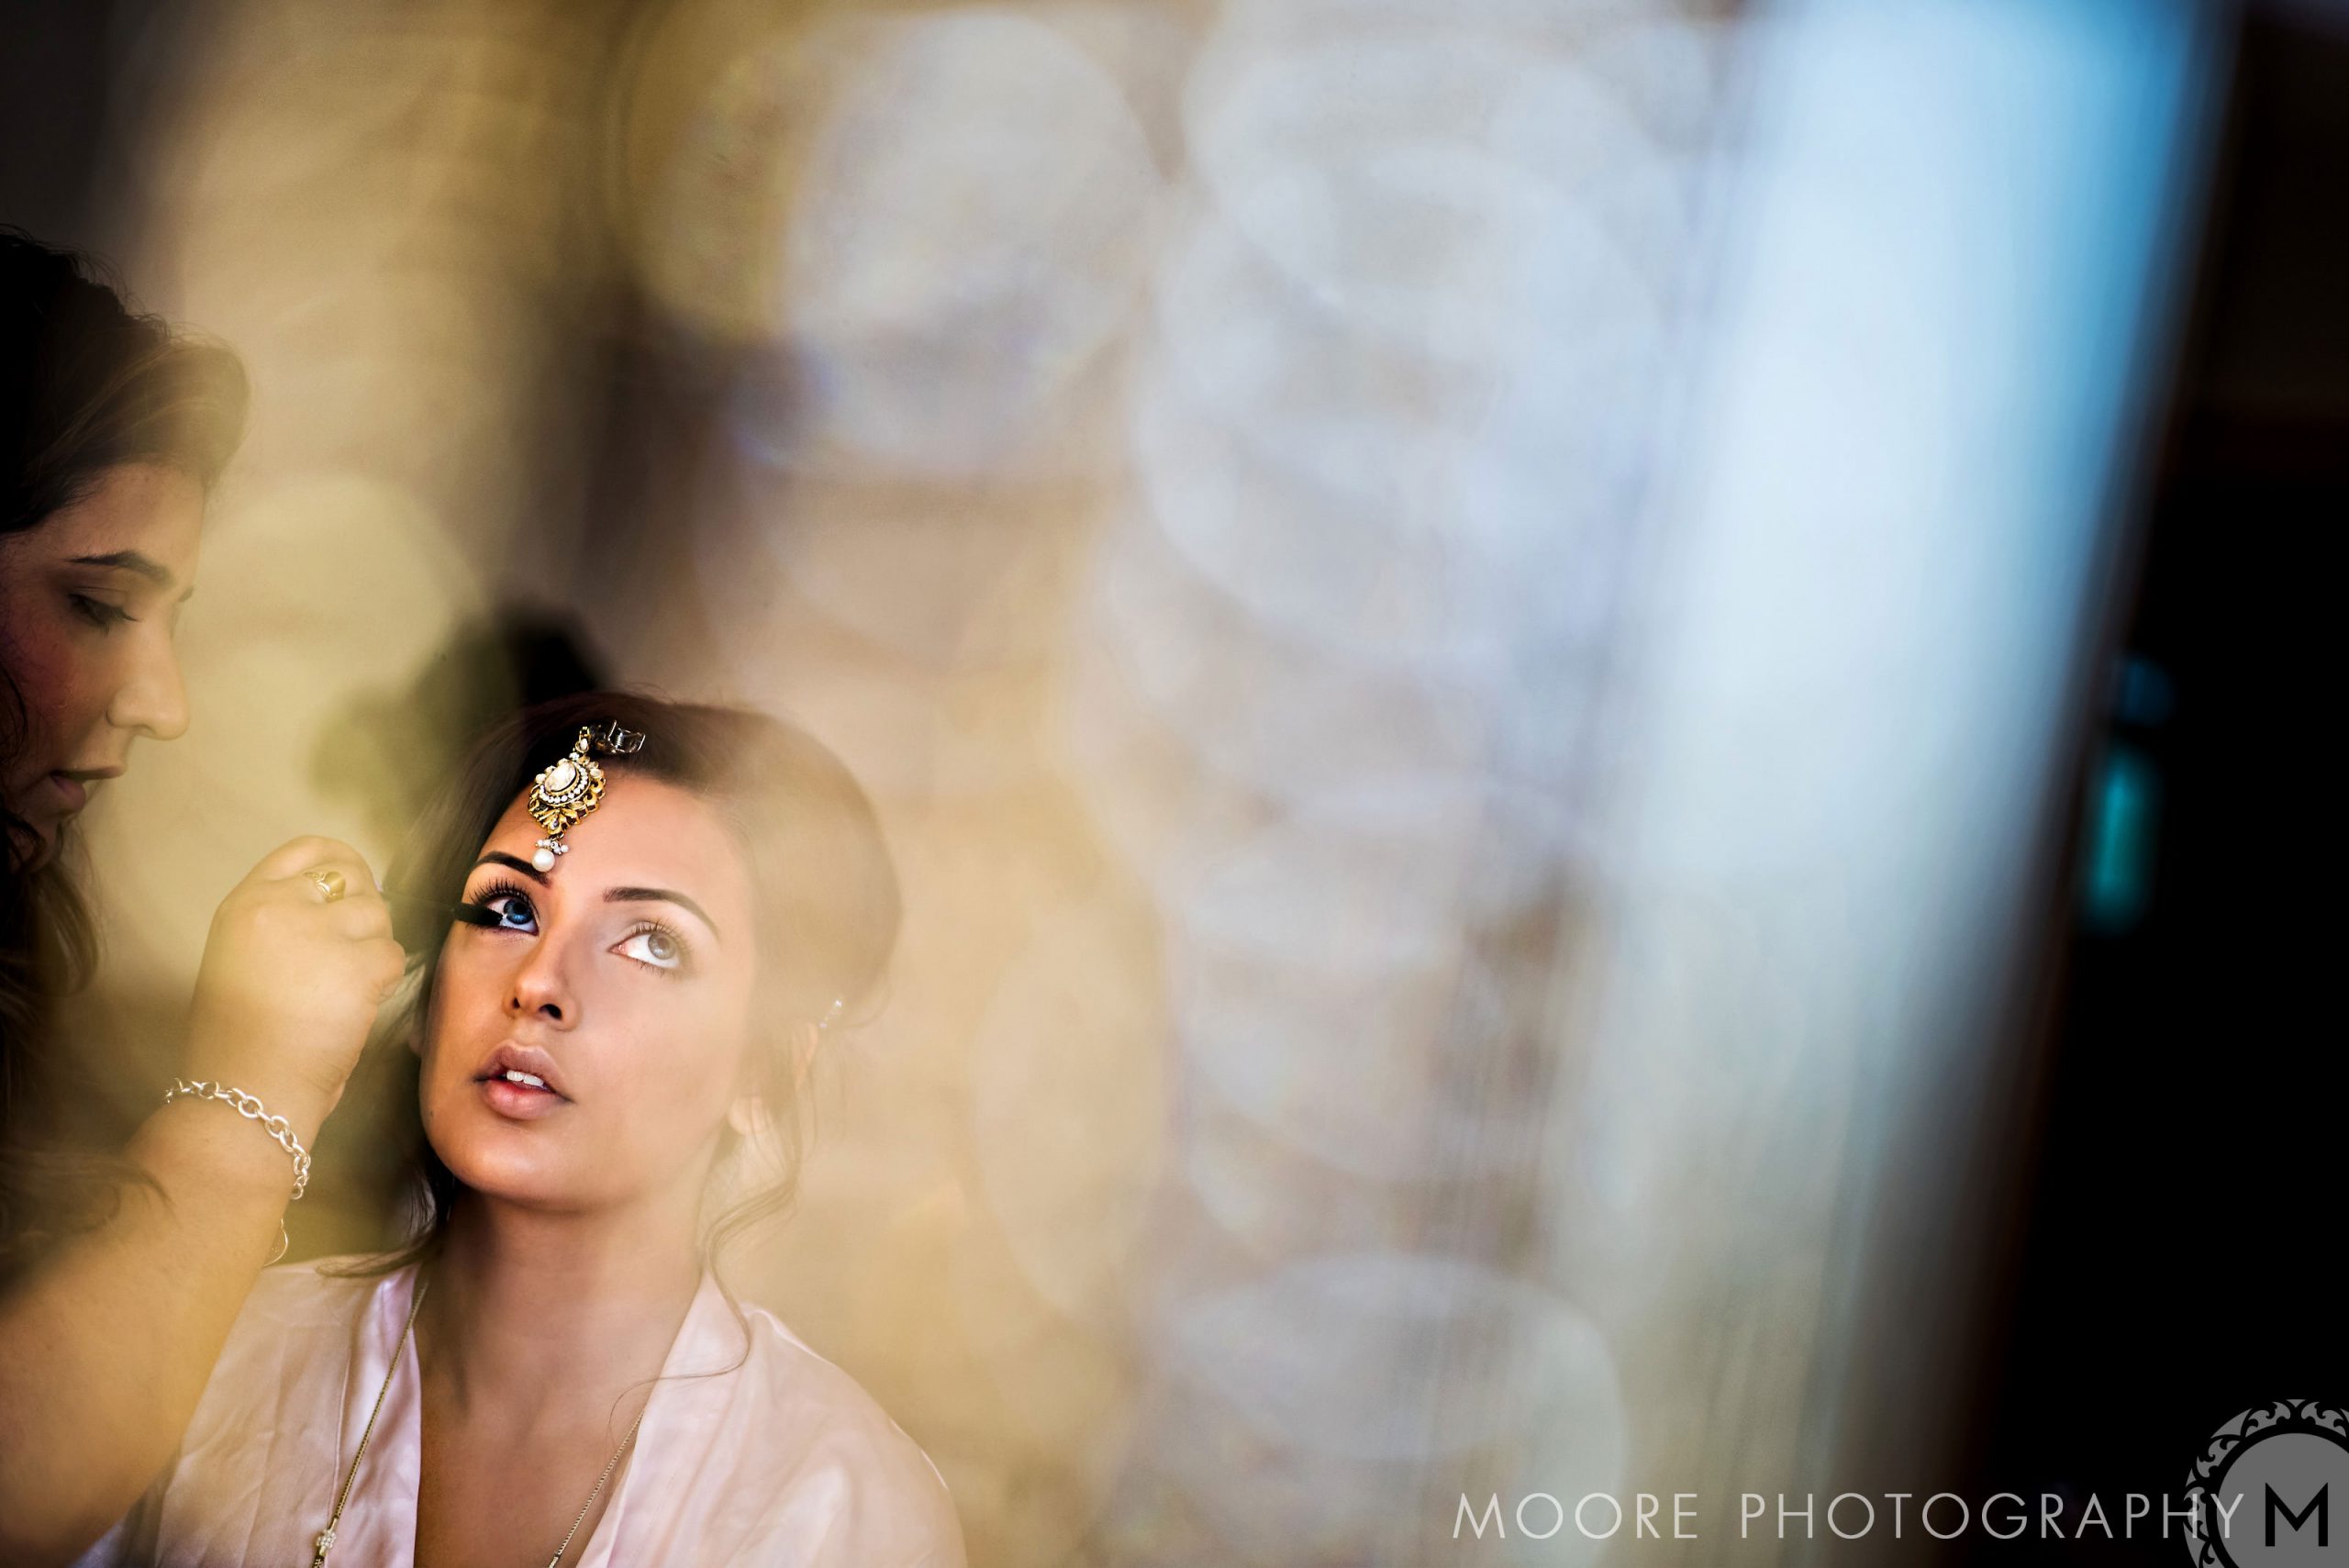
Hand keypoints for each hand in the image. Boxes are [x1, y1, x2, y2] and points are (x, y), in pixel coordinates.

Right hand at [182, 837, 407, 1129]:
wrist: (244, 1088)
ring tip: (347, 988)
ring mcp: (320, 932)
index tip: (355, 878)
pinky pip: (393, 956)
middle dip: (365, 908)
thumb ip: (281, 923)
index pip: (305, 850)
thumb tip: (337, 905)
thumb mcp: (240, 957)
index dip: (340, 859)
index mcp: (245, 903)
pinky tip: (358, 1005)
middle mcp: (280, 906)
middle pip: (352, 878)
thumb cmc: (240, 1038)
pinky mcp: (357, 964)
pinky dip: (385, 981)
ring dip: (374, 949)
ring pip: (378, 916)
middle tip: (358, 947)